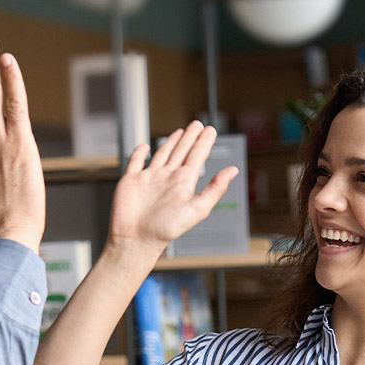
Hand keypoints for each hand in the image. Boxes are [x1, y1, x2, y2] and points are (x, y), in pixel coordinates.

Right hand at [106, 120, 236, 261]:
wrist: (136, 239)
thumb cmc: (166, 229)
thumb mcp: (197, 208)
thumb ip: (214, 189)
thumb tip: (233, 171)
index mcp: (183, 183)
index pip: (197, 156)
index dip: (204, 142)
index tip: (211, 130)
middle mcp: (167, 178)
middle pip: (182, 151)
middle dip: (190, 137)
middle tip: (198, 124)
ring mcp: (149, 178)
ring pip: (162, 154)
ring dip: (171, 142)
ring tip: (180, 131)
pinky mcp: (131, 180)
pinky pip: (135, 162)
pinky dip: (139, 153)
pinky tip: (144, 146)